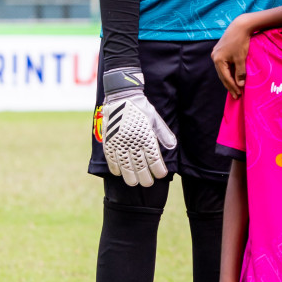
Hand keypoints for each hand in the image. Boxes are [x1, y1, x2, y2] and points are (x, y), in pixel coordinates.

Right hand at [99, 67, 177, 186]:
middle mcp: (133, 140)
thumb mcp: (156, 119)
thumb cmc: (142, 108)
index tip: (161, 175)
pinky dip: (114, 166)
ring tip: (133, 184)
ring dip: (129, 176)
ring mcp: (119, 140)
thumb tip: (172, 147)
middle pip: (139, 164)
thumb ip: (164, 134)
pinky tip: (118, 173)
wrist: (122, 96)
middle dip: (144, 176)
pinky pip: (111, 157)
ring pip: (124, 164)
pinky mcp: (109, 139)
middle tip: (148, 184)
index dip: (158, 169)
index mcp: (146, 135)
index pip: (154, 157)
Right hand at [212, 21, 254, 96]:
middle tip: (236, 95)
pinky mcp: (220, 51)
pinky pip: (224, 65)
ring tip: (235, 88)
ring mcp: (216, 54)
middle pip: (222, 75)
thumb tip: (240, 85)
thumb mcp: (241, 58)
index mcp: (218, 60)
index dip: (232, 87)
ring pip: (223, 70)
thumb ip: (240, 72)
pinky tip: (233, 76)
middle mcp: (214, 57)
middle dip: (230, 85)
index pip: (225, 78)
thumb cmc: (240, 42)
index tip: (238, 95)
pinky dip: (229, 71)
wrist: (239, 26)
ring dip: (229, 79)